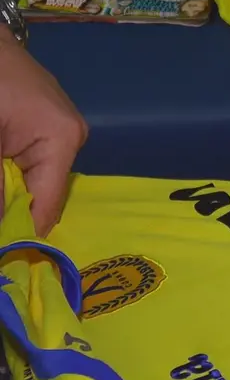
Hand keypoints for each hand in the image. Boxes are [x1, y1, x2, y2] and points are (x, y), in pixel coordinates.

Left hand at [0, 27, 87, 234]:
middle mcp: (73, 137)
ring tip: (4, 203)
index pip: (46, 204)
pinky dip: (10, 173)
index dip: (23, 233)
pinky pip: (30, 160)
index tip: (9, 258)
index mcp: (63, 139)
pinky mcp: (46, 121)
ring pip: (34, 179)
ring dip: (11, 191)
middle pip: (42, 193)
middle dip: (14, 210)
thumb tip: (5, 231)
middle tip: (2, 231)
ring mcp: (62, 128)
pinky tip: (5, 179)